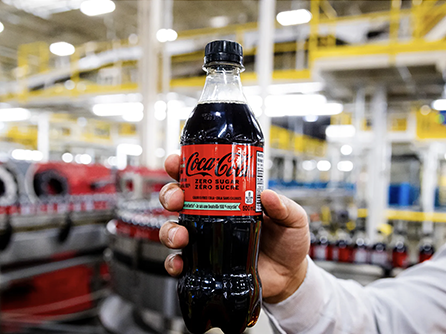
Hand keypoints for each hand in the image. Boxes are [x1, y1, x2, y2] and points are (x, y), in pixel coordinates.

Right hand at [159, 154, 308, 303]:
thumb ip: (284, 206)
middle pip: (180, 198)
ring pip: (173, 228)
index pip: (201, 176)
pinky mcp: (204, 263)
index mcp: (230, 197)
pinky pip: (180, 262)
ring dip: (169, 230)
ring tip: (181, 236)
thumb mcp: (293, 219)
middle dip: (170, 194)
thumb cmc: (287, 243)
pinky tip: (180, 263)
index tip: (177, 163)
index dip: (183, 166)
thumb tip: (267, 195)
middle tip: (177, 199)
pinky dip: (174, 262)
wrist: (288, 277)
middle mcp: (211, 215)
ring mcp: (206, 239)